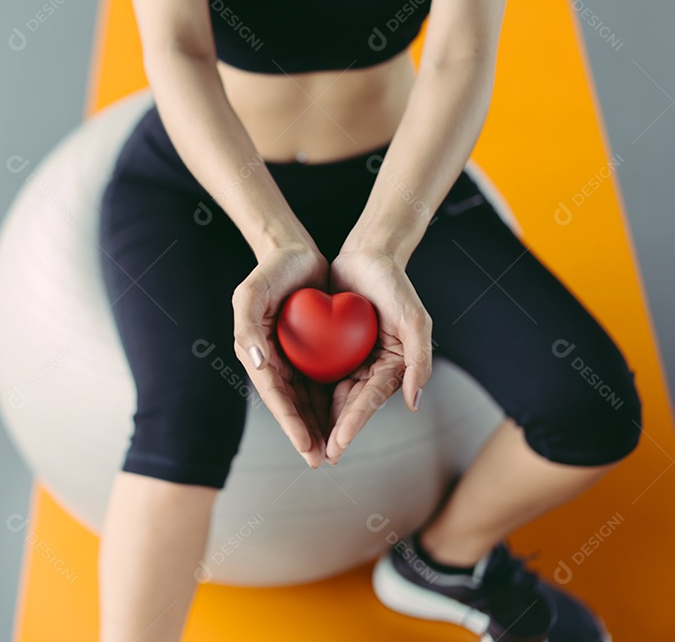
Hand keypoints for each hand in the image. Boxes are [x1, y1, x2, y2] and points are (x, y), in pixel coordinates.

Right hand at [232, 242, 333, 467]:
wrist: (295, 251)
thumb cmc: (271, 270)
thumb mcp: (251, 292)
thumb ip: (247, 325)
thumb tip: (257, 362)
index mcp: (255, 353)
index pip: (275, 395)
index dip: (289, 423)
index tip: (305, 446)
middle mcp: (272, 360)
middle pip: (291, 404)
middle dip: (304, 434)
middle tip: (320, 461)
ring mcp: (292, 357)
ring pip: (307, 399)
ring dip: (318, 426)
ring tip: (332, 452)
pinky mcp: (311, 351)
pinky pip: (321, 381)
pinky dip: (330, 401)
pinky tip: (344, 419)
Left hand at [323, 247, 432, 464]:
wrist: (367, 254)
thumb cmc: (393, 283)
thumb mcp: (414, 318)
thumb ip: (419, 359)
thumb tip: (414, 401)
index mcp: (395, 366)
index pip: (371, 399)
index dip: (354, 423)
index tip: (339, 442)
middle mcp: (374, 367)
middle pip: (352, 405)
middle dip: (336, 432)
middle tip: (319, 457)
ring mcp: (353, 359)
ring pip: (334, 396)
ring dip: (321, 421)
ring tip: (307, 445)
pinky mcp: (334, 349)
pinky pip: (320, 375)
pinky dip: (309, 393)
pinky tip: (294, 409)